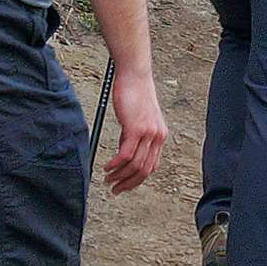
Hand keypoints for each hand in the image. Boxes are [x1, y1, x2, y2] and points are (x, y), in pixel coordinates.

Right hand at [104, 67, 167, 193]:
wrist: (135, 76)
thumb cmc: (134, 95)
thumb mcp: (137, 120)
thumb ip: (133, 137)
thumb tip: (123, 155)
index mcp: (159, 136)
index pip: (151, 166)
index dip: (137, 180)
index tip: (124, 185)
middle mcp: (157, 137)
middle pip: (144, 170)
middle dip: (128, 183)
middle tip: (115, 189)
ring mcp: (148, 134)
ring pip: (135, 165)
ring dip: (120, 176)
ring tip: (108, 179)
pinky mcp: (136, 129)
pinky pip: (126, 155)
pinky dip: (115, 165)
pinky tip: (107, 167)